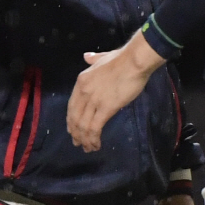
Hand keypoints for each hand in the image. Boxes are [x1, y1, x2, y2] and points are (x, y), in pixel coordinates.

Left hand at [67, 30, 164, 152]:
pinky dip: (93, 139)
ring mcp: (94, 100)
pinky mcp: (106, 108)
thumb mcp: (102, 57)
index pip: (71, 105)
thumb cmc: (122, 59)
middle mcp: (84, 92)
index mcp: (81, 81)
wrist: (133, 61)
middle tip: (78, 143)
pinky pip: (95, 128)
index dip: (71, 120)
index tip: (72, 129)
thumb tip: (87, 56)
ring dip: (84, 139)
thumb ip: (93, 59)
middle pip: (75, 117)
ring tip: (88, 148)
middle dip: (75, 133)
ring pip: (83, 125)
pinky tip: (96, 145)